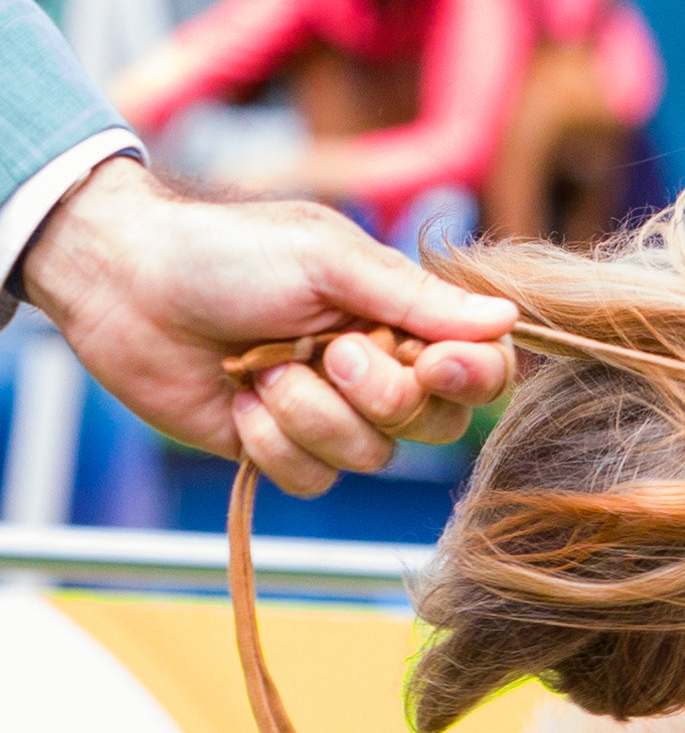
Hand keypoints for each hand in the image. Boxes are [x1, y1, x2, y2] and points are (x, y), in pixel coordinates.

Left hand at [24, 158, 516, 495]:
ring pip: (370, 456)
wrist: (129, 285)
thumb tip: (507, 319)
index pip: (480, 366)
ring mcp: (330, 414)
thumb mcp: (329, 261)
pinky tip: (239, 400)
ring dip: (310, 413)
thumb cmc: (230, 254)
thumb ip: (417, 299)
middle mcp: (378, 369)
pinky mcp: (281, 449)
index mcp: (401, 315)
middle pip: (434, 423)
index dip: (472, 378)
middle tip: (328, 352)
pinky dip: (272, 441)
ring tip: (262, 367)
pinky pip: (312, 478)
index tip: (436, 365)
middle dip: (379, 395)